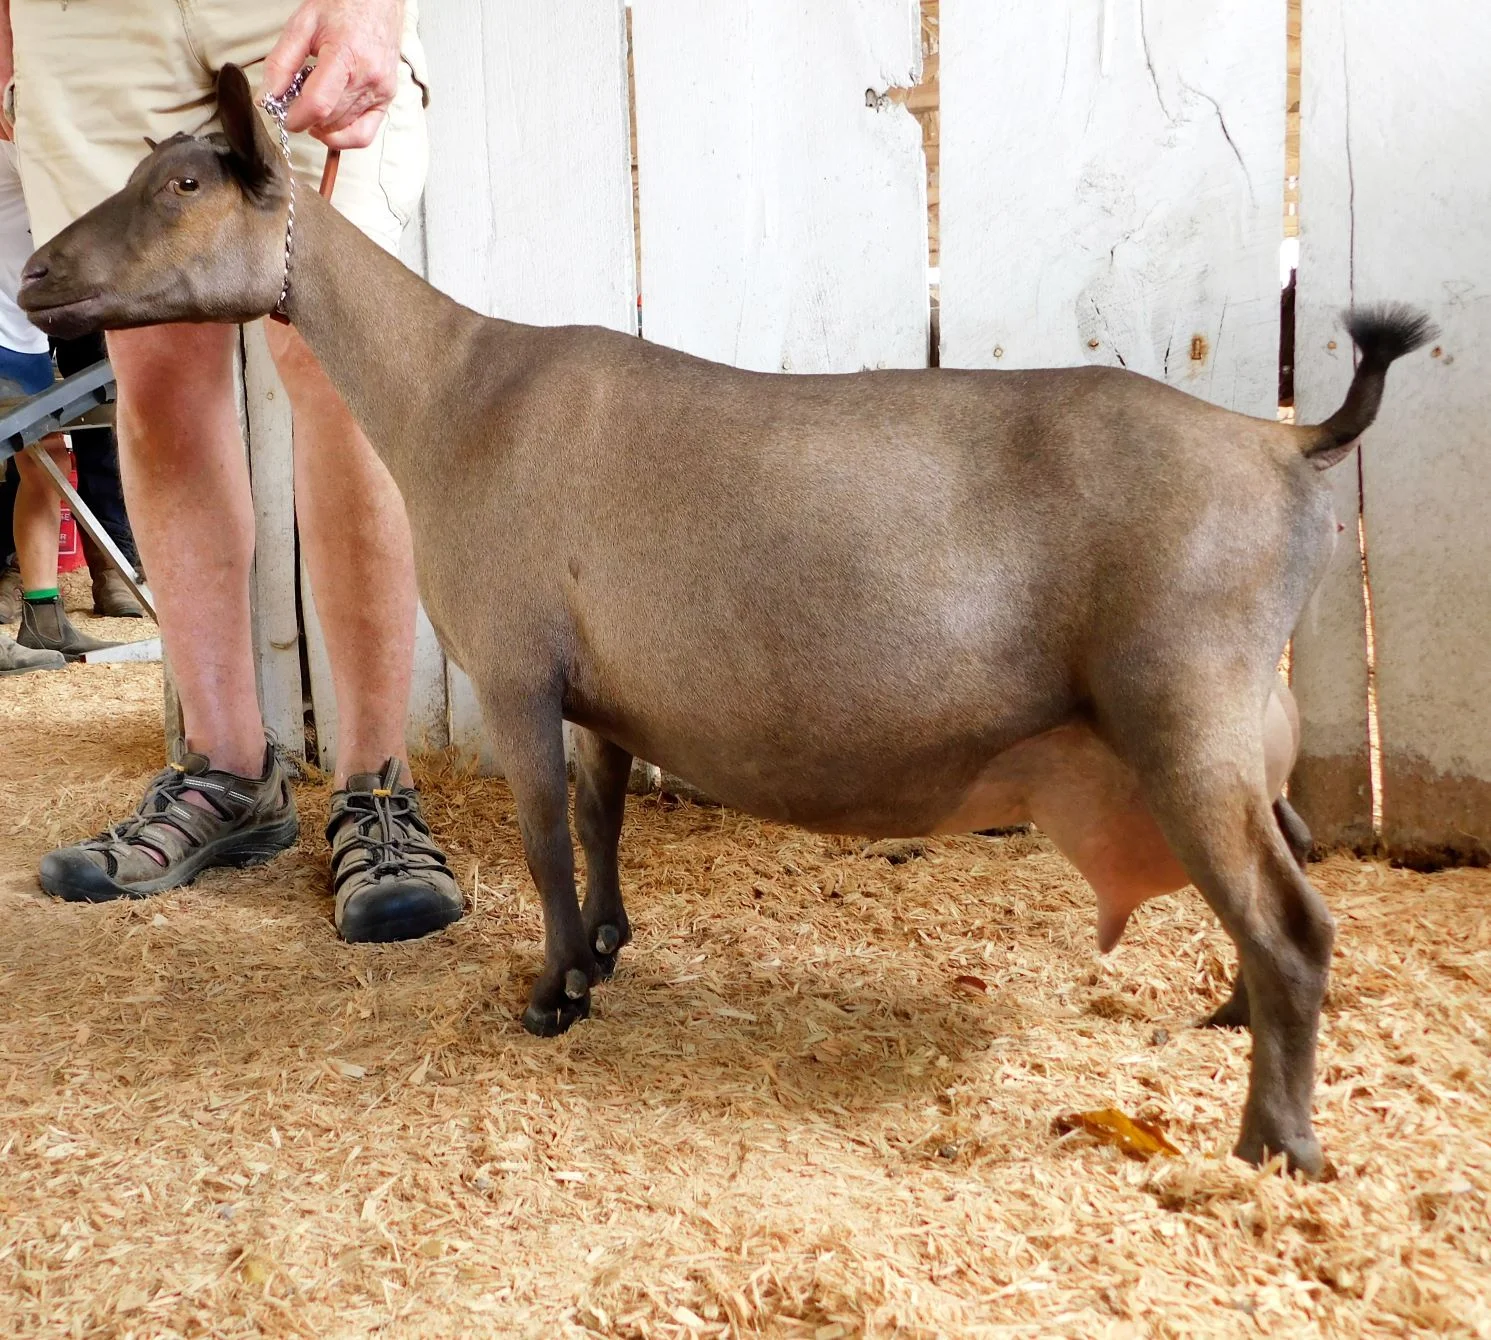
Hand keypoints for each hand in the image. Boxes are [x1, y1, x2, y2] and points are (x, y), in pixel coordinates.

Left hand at [262, 0, 403, 149]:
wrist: (376, 1)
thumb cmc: (342, 6)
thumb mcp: (302, 25)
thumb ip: (281, 62)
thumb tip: (267, 96)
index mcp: (345, 56)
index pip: (318, 105)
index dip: (296, 118)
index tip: (284, 117)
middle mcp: (368, 77)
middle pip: (329, 119)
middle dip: (306, 119)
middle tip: (295, 103)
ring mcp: (381, 91)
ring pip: (343, 129)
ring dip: (323, 125)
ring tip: (314, 102)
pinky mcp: (387, 99)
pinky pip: (364, 135)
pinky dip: (343, 137)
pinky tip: (329, 124)